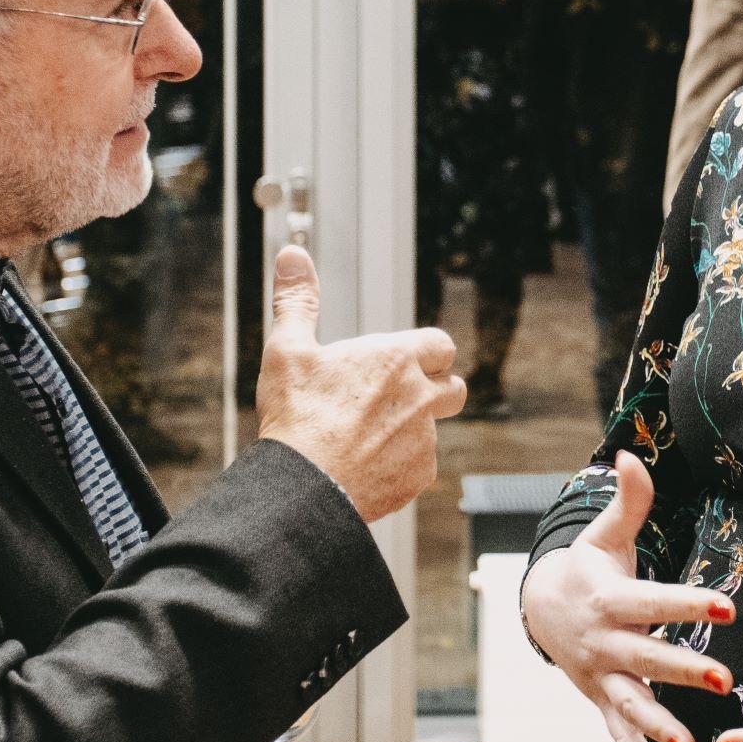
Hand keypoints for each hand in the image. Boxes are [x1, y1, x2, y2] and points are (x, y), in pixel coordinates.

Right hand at [255, 245, 464, 521]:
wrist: (303, 486)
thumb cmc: (296, 417)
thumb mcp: (288, 349)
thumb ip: (297, 299)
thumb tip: (292, 255)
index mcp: (397, 359)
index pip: (441, 345)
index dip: (426, 353)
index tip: (403, 363)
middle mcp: (421, 397)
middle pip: (454, 388)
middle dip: (434, 391)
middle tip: (395, 399)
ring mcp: (424, 440)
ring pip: (432, 432)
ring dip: (409, 433)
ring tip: (365, 439)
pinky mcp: (417, 478)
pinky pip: (418, 468)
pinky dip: (397, 467)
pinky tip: (364, 468)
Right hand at [521, 451, 735, 741]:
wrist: (540, 607)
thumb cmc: (590, 567)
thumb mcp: (606, 534)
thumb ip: (629, 500)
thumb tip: (632, 453)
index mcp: (610, 598)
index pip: (654, 600)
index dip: (689, 603)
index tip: (727, 607)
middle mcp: (605, 640)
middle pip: (647, 656)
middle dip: (683, 670)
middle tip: (724, 680)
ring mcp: (601, 674)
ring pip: (631, 702)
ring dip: (657, 724)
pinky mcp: (600, 698)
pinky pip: (617, 729)